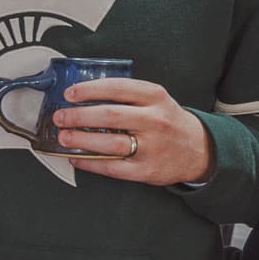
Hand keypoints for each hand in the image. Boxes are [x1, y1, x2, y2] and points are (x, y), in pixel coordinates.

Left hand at [49, 78, 213, 185]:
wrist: (197, 149)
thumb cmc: (169, 121)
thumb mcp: (156, 99)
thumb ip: (128, 95)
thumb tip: (86, 94)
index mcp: (155, 97)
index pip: (118, 89)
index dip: (90, 90)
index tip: (70, 93)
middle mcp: (155, 120)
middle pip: (110, 115)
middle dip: (79, 116)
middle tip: (61, 116)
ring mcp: (151, 147)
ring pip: (111, 143)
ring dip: (82, 140)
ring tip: (64, 136)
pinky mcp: (146, 170)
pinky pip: (113, 167)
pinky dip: (91, 163)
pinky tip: (78, 157)